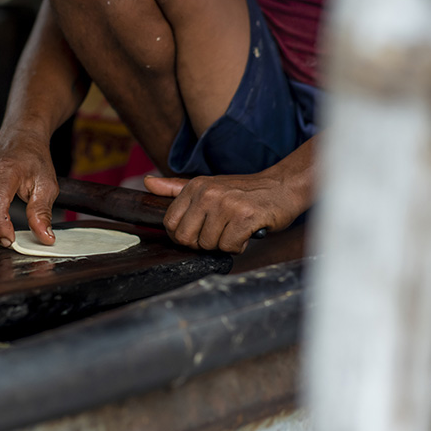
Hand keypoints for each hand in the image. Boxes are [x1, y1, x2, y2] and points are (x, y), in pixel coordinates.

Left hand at [144, 172, 303, 252]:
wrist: (283, 186)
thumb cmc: (245, 191)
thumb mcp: (208, 185)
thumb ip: (176, 188)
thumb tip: (148, 183)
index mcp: (195, 187)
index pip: (170, 224)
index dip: (183, 236)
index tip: (198, 232)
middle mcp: (207, 193)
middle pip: (186, 238)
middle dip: (202, 243)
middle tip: (219, 232)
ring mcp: (226, 204)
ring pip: (209, 245)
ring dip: (224, 243)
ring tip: (236, 228)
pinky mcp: (245, 216)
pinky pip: (229, 247)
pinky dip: (239, 245)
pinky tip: (247, 231)